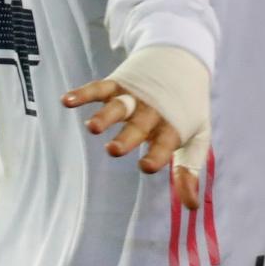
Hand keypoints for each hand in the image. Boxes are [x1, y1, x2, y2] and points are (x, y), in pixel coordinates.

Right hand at [62, 79, 200, 209]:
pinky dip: (83, 93)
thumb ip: (189, 170)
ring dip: (105, 116)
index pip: (165, 143)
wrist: (184, 57)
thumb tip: (192, 208)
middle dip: (126, 138)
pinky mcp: (118, 84)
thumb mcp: (198, 135)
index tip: (146, 166)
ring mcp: (133, 97)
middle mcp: (151, 112)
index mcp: (172, 126)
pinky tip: (67, 101)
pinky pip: (99, 88)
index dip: (157, 154)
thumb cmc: (188, 106)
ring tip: (91, 127)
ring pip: (117, 107)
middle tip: (114, 150)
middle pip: (138, 126)